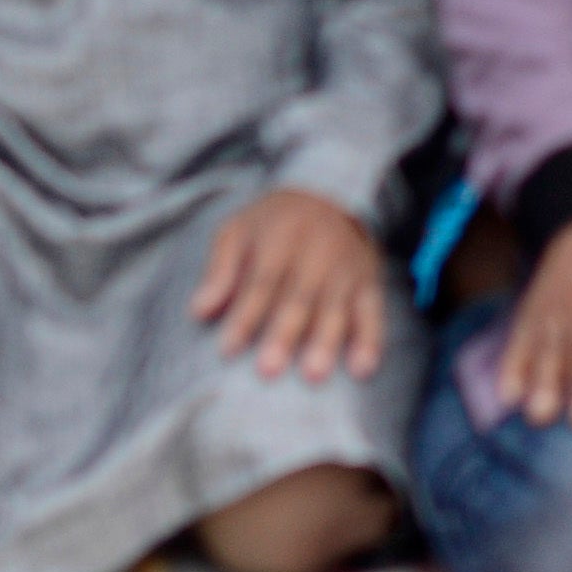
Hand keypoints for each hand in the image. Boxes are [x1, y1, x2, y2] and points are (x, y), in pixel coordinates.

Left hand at [194, 191, 391, 383]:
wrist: (329, 197)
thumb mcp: (237, 231)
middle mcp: (320, 250)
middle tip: (268, 370)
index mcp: (283, 235)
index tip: (227, 350)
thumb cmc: (271, 226)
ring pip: (337, 308)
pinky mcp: (369, 283)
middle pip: (301, 297)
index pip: (263, 280)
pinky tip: (362, 369)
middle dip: (285, 334)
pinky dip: (370, 341)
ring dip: (326, 342)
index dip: (246, 315)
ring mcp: (348, 268)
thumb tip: (199, 310)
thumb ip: (220, 270)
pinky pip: (372, 313)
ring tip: (314, 375)